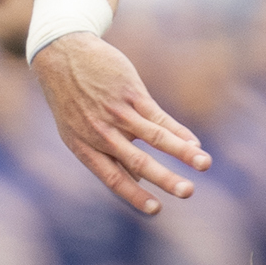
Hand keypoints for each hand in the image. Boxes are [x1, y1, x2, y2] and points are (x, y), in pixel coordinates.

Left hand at [30, 32, 208, 214]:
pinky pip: (157, 115)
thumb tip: (135, 184)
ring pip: (154, 137)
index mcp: (85, 147)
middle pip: (137, 161)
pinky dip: (177, 130)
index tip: (156, 210)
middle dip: (165, 179)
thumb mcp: (77, 131)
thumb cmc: (72, 98)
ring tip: (204, 164)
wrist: (61, 54)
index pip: (112, 178)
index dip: (134, 195)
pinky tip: (193, 142)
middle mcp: (102, 133)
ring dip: (182, 152)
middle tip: (188, 193)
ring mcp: (117, 112)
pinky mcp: (130, 93)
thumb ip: (106, 157)